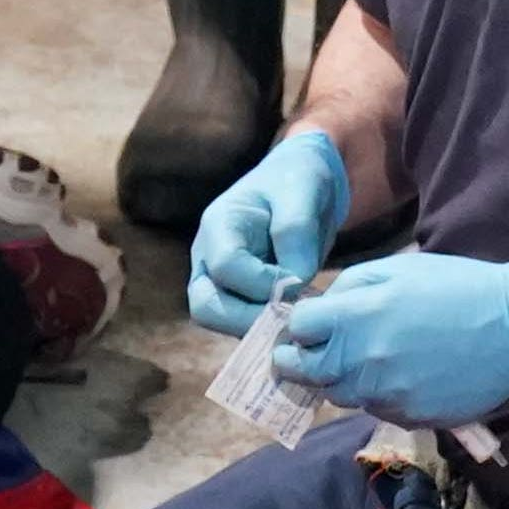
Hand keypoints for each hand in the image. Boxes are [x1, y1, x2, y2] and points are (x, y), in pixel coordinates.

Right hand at [184, 126, 346, 335]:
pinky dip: (270, 327)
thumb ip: (296, 232)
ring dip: (261, 327)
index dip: (263, 283)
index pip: (226, 268)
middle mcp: (208, 257)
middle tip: (294, 317)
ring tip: (299, 314)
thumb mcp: (303, 192)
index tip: (300, 279)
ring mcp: (218, 281)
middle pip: (206, 307)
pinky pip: (243, 325)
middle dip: (250, 319)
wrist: (302, 185)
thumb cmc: (299, 180)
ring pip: (222, 322)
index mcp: (219, 226)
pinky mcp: (237, 297)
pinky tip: (298, 315)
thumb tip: (293, 282)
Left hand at [269, 249, 508, 426]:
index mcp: (356, 318)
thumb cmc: (459, 287)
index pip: (297, 329)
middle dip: (298, 360)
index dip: (298, 324)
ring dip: (337, 378)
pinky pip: (373, 409)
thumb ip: (351, 286)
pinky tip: (396, 375)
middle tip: (303, 353)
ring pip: (337, 394)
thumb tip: (320, 307)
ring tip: (358, 360)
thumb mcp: (400, 267)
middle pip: (304, 371)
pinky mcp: (406, 418)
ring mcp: (383, 395)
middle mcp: (361, 362)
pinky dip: (374, 394)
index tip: (306, 324)